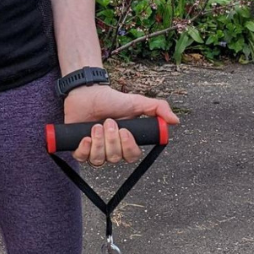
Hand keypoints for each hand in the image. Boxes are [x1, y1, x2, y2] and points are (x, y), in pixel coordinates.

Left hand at [60, 84, 177, 166]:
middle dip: (111, 140)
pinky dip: (84, 148)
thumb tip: (175, 121)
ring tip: (95, 125)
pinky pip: (82, 158)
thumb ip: (158, 109)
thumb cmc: (112, 99)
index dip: (128, 147)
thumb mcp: (137, 102)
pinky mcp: (79, 149)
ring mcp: (95, 151)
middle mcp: (111, 150)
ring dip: (98, 142)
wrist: (87, 93)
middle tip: (108, 122)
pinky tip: (85, 137)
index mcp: (126, 143)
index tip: (124, 131)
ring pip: (99, 160)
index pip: (132, 156)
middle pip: (115, 158)